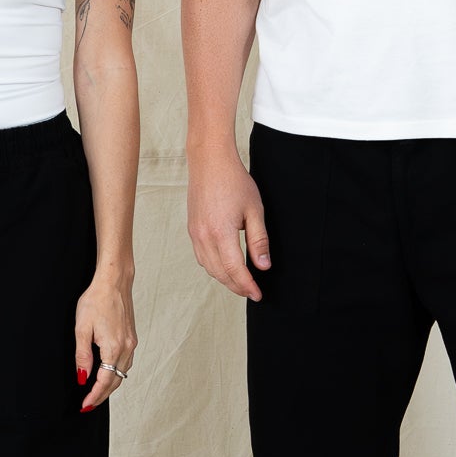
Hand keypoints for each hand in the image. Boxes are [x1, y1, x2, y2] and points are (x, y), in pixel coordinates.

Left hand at [75, 270, 136, 411]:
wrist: (114, 282)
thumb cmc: (96, 300)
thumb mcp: (82, 329)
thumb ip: (82, 356)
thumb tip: (83, 377)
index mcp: (113, 348)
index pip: (104, 381)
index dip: (95, 396)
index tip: (85, 405)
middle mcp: (126, 348)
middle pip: (116, 381)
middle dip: (102, 395)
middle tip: (89, 404)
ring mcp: (131, 343)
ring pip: (122, 373)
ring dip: (110, 385)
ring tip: (97, 393)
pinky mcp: (132, 338)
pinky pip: (126, 363)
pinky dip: (116, 373)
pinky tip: (108, 373)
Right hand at [186, 145, 270, 300]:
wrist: (209, 161)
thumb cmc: (234, 181)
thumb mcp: (254, 209)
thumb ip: (259, 240)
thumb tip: (263, 266)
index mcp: (221, 233)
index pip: (235, 270)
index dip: (247, 286)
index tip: (258, 295)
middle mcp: (204, 236)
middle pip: (220, 274)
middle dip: (237, 286)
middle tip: (252, 291)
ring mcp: (194, 234)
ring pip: (209, 268)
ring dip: (225, 279)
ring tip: (241, 282)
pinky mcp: (191, 229)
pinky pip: (201, 257)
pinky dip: (214, 267)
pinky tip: (225, 266)